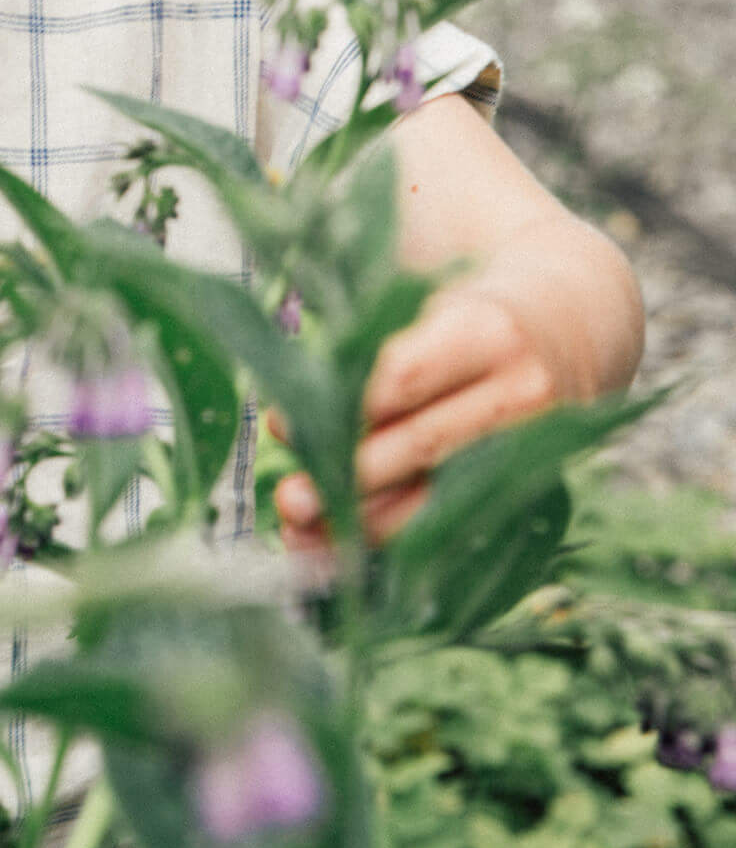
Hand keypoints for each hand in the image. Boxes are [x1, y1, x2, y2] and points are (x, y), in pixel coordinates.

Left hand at [271, 287, 561, 551]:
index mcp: (485, 328)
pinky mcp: (532, 484)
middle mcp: (519, 390)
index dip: (338, 405)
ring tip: (303, 533)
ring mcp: (533, 445)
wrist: (566, 324)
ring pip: (441, 498)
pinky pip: (457, 523)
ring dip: (364, 524)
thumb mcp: (422, 296)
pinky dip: (395, 542)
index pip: (402, 375)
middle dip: (346, 476)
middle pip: (422, 445)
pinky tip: (342, 551)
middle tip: (288, 498)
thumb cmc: (463, 307)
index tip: (281, 424)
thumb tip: (292, 411)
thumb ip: (364, 340)